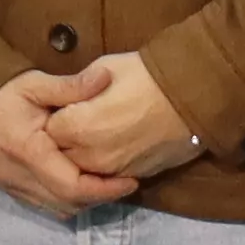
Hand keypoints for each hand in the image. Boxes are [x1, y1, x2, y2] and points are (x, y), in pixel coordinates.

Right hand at [0, 67, 141, 211]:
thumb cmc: (0, 94)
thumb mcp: (33, 83)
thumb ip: (70, 85)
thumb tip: (106, 78)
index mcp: (28, 152)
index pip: (72, 186)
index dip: (105, 189)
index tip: (131, 180)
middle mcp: (19, 177)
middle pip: (68, 203)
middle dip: (100, 198)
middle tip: (125, 183)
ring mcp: (12, 187)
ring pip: (57, 209)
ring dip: (85, 202)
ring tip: (107, 184)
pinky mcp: (9, 190)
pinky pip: (44, 206)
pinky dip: (67, 201)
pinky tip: (82, 185)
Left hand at [42, 52, 206, 185]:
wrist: (195, 96)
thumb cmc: (147, 75)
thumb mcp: (104, 68)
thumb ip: (76, 89)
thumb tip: (67, 99)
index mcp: (76, 126)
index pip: (49, 129)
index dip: (58, 115)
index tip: (68, 105)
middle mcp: (89, 155)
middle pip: (63, 153)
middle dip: (67, 139)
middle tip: (82, 119)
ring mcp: (112, 170)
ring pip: (83, 169)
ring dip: (84, 154)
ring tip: (100, 133)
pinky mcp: (132, 176)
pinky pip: (107, 176)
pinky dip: (106, 164)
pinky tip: (116, 144)